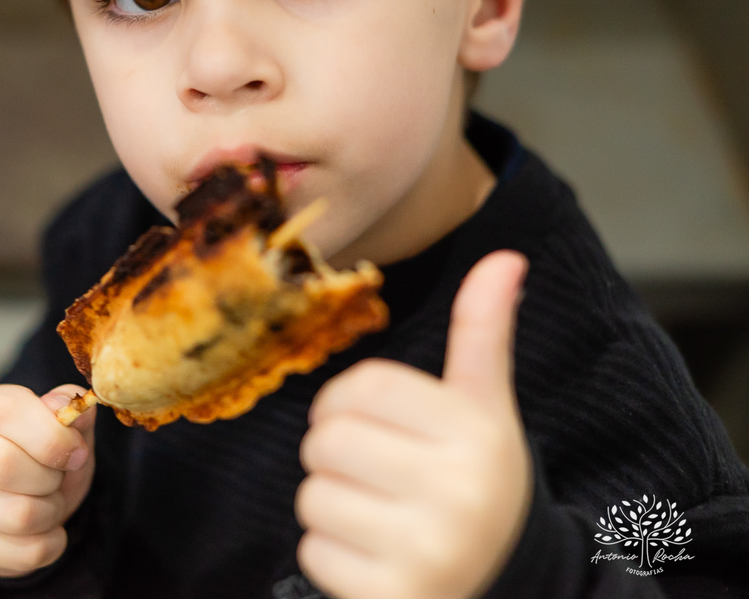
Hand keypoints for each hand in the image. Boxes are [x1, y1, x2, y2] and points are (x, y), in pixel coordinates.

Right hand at [0, 383, 96, 577]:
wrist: (18, 492)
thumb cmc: (41, 452)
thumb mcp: (63, 426)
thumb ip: (70, 411)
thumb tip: (73, 403)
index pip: (8, 412)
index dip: (53, 436)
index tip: (77, 452)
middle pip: (2, 465)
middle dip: (50, 479)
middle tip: (58, 480)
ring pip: (16, 516)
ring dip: (52, 514)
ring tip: (51, 504)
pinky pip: (19, 553)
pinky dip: (49, 546)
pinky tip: (46, 531)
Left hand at [296, 250, 531, 598]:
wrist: (510, 586)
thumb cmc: (482, 482)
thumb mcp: (488, 410)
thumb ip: (484, 334)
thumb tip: (505, 258)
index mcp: (476, 432)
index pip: (363, 386)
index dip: (350, 401)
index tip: (372, 422)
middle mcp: (456, 490)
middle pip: (326, 439)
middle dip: (337, 454)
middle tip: (374, 474)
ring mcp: (425, 550)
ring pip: (312, 496)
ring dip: (331, 504)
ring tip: (378, 515)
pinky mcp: (393, 596)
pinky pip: (313, 551)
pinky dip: (332, 554)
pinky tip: (376, 557)